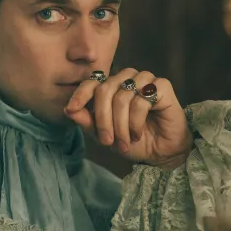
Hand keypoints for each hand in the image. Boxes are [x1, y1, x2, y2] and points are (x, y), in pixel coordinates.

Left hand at [63, 68, 192, 167]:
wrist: (162, 153)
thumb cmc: (134, 142)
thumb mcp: (105, 135)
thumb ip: (88, 121)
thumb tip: (69, 109)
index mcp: (112, 85)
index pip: (92, 82)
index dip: (80, 94)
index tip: (71, 109)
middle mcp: (128, 78)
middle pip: (105, 90)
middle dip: (103, 120)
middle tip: (107, 142)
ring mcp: (145, 79)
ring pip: (122, 97)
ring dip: (120, 125)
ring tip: (125, 142)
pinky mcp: (162, 85)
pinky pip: (141, 100)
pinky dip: (136, 122)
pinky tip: (139, 133)